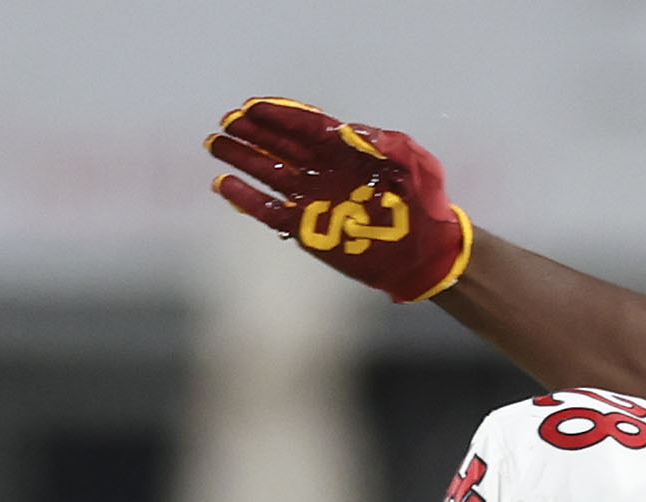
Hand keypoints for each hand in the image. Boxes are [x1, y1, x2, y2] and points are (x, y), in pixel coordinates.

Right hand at [207, 98, 473, 303]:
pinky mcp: (310, 231)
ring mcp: (315, 200)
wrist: (430, 252)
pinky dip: (248, 199)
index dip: (279, 115)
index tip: (252, 106)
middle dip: (253, 133)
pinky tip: (224, 184)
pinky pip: (272, 212)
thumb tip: (352, 131)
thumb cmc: (427, 204)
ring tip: (215, 145)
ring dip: (243, 159)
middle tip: (226, 122)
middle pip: (281, 145)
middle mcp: (325, 171)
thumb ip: (386, 143)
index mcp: (346, 151)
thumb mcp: (416, 164)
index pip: (305, 126)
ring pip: (271, 174)